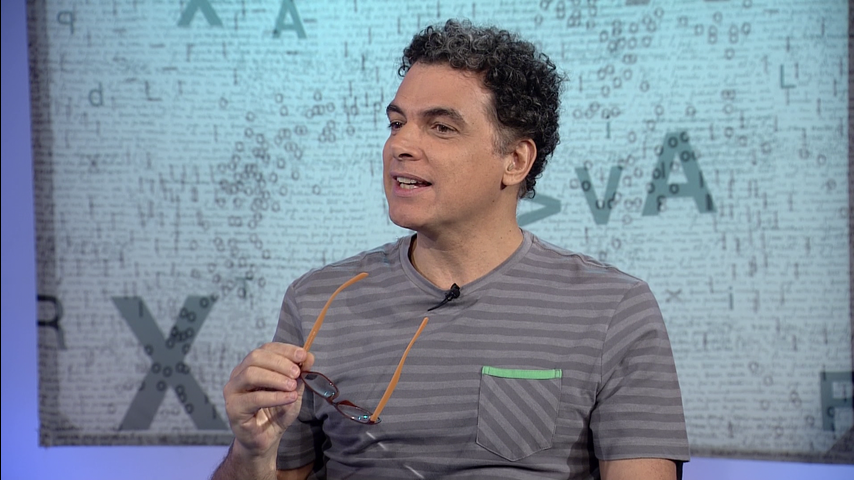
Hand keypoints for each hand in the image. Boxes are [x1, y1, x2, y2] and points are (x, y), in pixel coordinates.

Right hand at [223, 342, 314, 462]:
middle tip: (297, 373)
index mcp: (252, 366)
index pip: (266, 349)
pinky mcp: (233, 409)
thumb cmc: (277, 412)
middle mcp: (238, 375)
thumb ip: (300, 374)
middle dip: (280, 362)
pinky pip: (253, 398)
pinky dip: (274, 397)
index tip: (303, 355)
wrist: (265, 439)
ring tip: (292, 386)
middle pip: (255, 357)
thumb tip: (309, 356)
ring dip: (275, 378)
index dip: (285, 350)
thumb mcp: (293, 390)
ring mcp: (232, 391)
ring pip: (251, 374)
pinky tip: (289, 398)